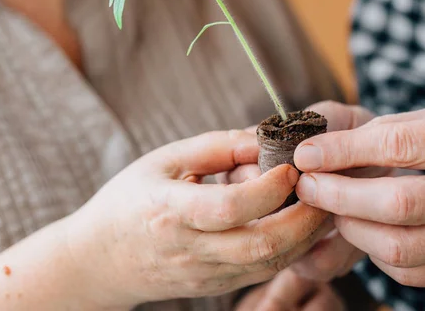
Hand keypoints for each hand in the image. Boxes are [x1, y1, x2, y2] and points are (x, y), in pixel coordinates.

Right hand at [66, 130, 329, 307]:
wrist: (99, 260)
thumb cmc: (129, 200)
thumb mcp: (162, 161)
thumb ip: (213, 147)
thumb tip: (262, 138)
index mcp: (170, 212)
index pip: (228, 208)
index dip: (267, 188)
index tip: (291, 166)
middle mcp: (190, 250)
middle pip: (260, 244)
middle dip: (304, 218)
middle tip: (325, 188)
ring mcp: (205, 275)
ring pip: (269, 263)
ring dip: (307, 236)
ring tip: (325, 205)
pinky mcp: (216, 286)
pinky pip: (263, 272)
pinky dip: (292, 250)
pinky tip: (305, 226)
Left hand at [293, 104, 424, 286]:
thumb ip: (396, 131)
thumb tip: (332, 148)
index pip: (397, 147)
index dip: (342, 151)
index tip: (306, 154)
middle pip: (395, 205)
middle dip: (337, 197)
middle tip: (308, 186)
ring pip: (398, 249)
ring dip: (352, 229)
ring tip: (335, 208)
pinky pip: (411, 272)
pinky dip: (377, 253)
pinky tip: (369, 230)